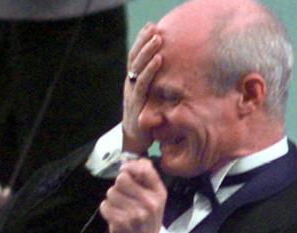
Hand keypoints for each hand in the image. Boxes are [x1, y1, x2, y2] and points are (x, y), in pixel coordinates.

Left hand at [99, 158, 166, 232]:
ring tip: (120, 207)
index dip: (130, 167)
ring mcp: (135, 214)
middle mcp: (149, 203)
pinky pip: (104, 205)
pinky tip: (114, 215)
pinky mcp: (120, 223)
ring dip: (112, 199)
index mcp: (158, 193)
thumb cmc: (147, 217)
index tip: (125, 171)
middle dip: (119, 185)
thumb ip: (146, 177)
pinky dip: (106, 209)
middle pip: (122, 179)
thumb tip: (131, 160)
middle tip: (123, 195)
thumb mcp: (154, 197)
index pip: (144, 169)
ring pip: (111, 192)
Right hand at [122, 23, 162, 154]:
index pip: (134, 57)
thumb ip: (154, 84)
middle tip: (154, 27)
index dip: (140, 41)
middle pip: (134, 59)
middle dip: (144, 41)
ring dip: (148, 51)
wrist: (135, 142)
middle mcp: (128, 86)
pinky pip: (143, 84)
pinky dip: (150, 70)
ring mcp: (131, 95)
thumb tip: (168, 70)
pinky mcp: (136, 105)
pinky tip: (159, 59)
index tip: (150, 27)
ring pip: (138, 68)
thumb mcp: (149, 98)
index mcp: (131, 83)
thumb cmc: (145, 120)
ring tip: (158, 38)